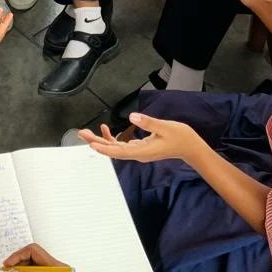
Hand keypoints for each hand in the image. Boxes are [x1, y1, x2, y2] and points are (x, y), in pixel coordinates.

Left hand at [78, 113, 199, 163]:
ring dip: (101, 140)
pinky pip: (121, 145)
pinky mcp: (139, 148)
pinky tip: (106, 129)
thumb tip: (133, 117)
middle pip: (113, 150)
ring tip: (87, 133)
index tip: (92, 145)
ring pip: (115, 148)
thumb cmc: (180, 137)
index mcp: (143, 151)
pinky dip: (112, 139)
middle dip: (96, 142)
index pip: (119, 152)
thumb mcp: (166, 127)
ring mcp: (138, 152)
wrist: (190, 147)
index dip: (105, 149)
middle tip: (82, 134)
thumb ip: (149, 122)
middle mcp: (138, 154)